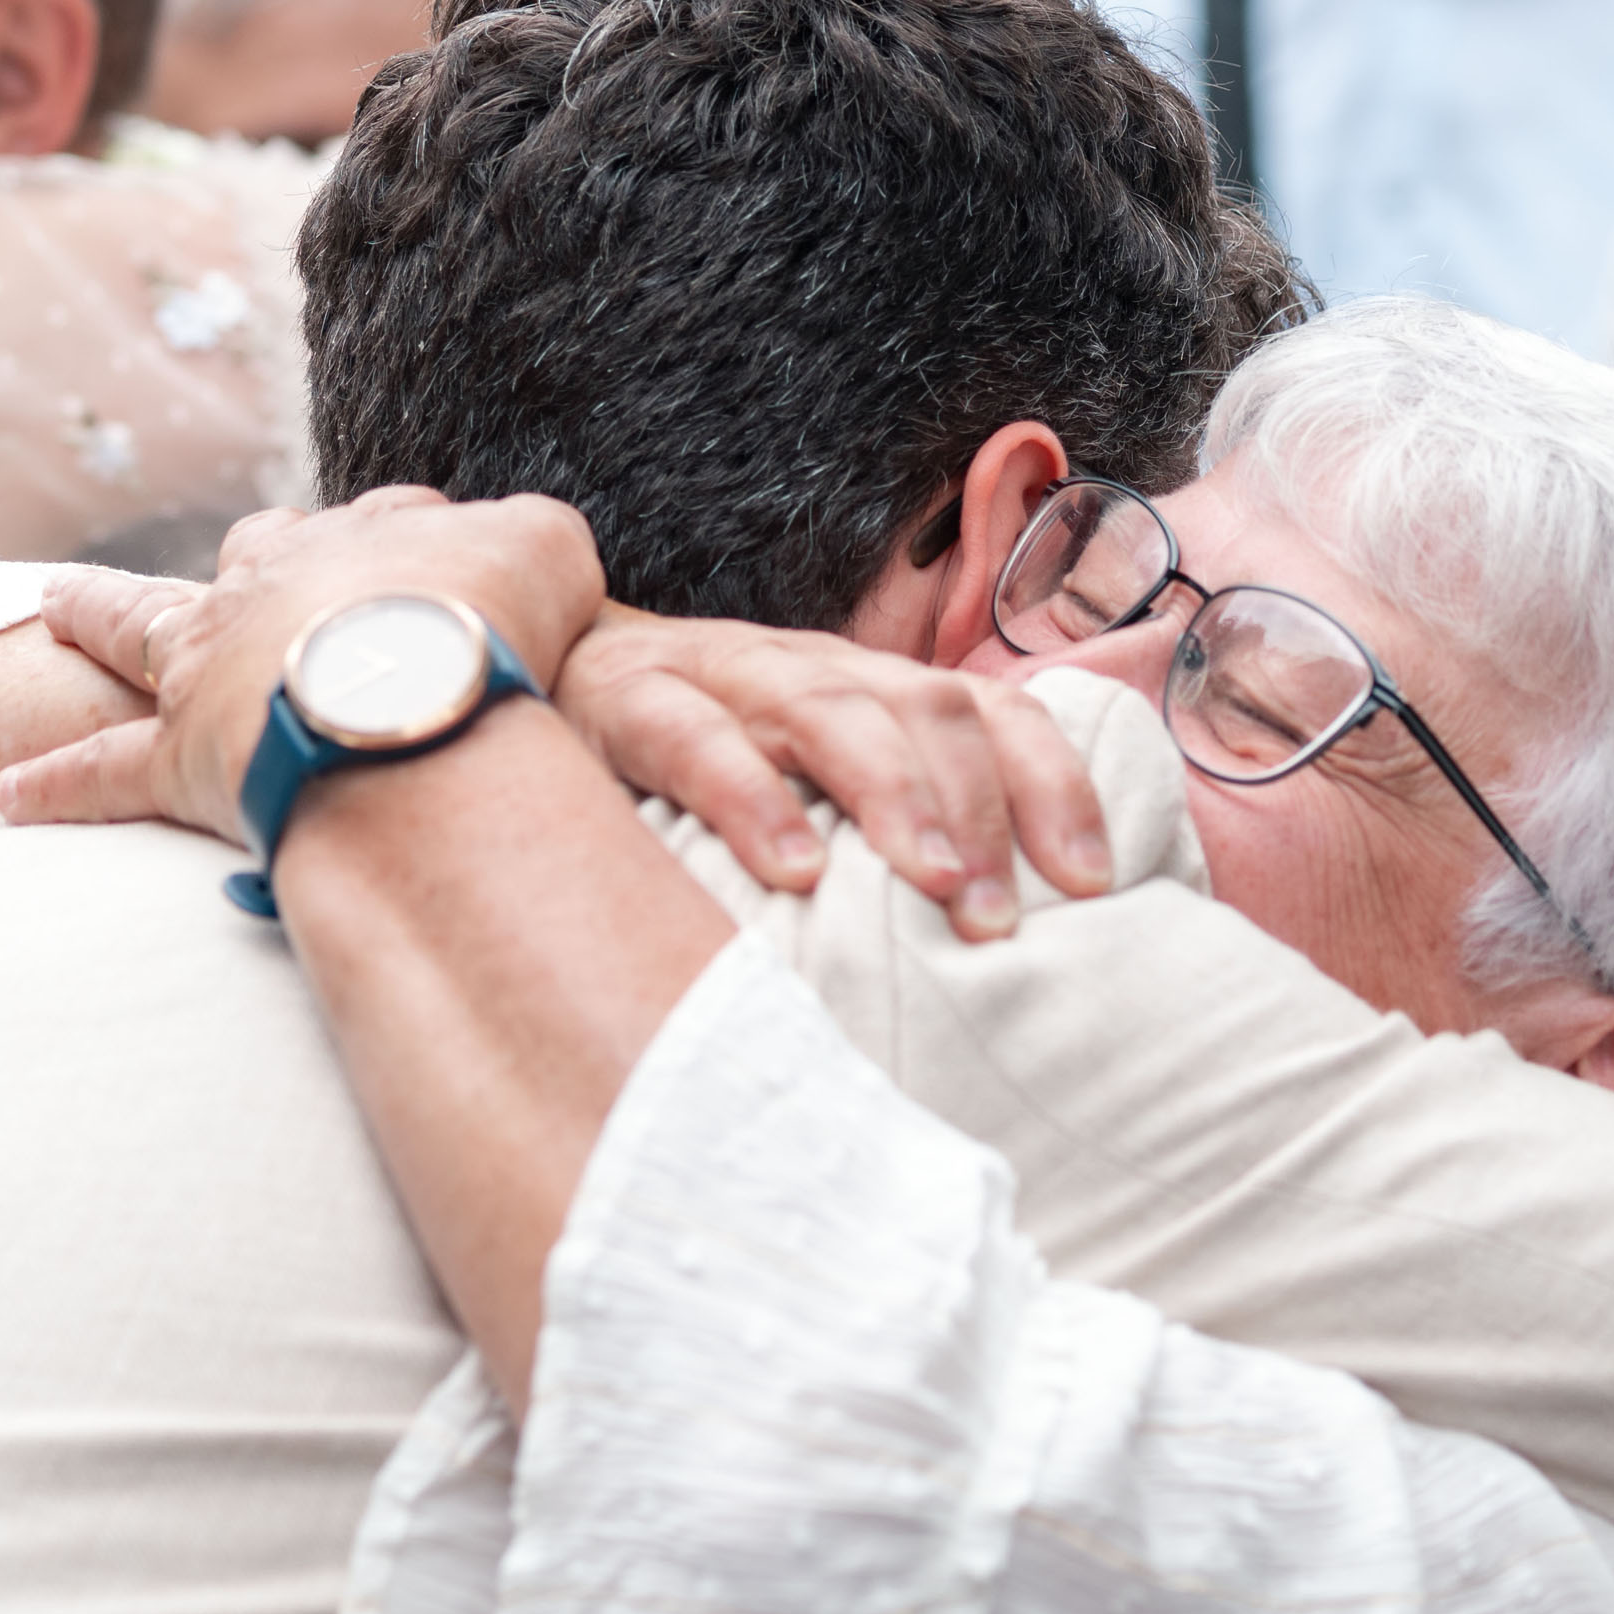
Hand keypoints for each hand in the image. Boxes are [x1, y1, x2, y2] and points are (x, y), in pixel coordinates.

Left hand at [0, 491, 607, 847]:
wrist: (405, 702)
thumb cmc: (485, 625)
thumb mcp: (547, 552)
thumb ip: (529, 543)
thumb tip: (521, 554)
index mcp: (363, 539)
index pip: (380, 523)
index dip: (405, 540)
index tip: (423, 562)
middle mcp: (270, 586)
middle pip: (245, 555)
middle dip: (241, 561)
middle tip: (232, 573)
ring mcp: (213, 668)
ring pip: (135, 626)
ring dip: (94, 615)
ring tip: (52, 604)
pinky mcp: (181, 756)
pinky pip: (104, 771)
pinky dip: (56, 783)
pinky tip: (6, 795)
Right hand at [550, 610, 1114, 939]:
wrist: (521, 672)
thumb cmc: (691, 767)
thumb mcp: (799, 789)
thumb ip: (880, 840)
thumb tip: (999, 943)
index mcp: (866, 689)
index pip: (989, 713)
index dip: (1052, 785)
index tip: (1092, 884)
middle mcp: (809, 670)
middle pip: (927, 709)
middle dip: (982, 812)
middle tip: (1004, 922)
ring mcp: (721, 674)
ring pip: (830, 712)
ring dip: (896, 798)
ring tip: (936, 887)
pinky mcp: (629, 700)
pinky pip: (697, 740)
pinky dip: (752, 799)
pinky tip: (793, 870)